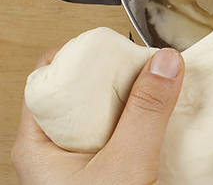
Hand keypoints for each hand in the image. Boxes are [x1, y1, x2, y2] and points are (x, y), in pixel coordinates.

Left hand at [12, 45, 183, 184]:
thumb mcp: (124, 165)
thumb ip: (145, 114)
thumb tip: (165, 62)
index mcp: (38, 145)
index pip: (49, 79)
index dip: (81, 57)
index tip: (114, 49)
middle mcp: (55, 152)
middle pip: (82, 93)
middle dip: (118, 77)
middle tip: (144, 67)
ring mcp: (81, 164)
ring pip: (108, 115)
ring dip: (136, 101)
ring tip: (159, 89)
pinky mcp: (108, 173)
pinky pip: (125, 136)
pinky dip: (144, 124)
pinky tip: (163, 120)